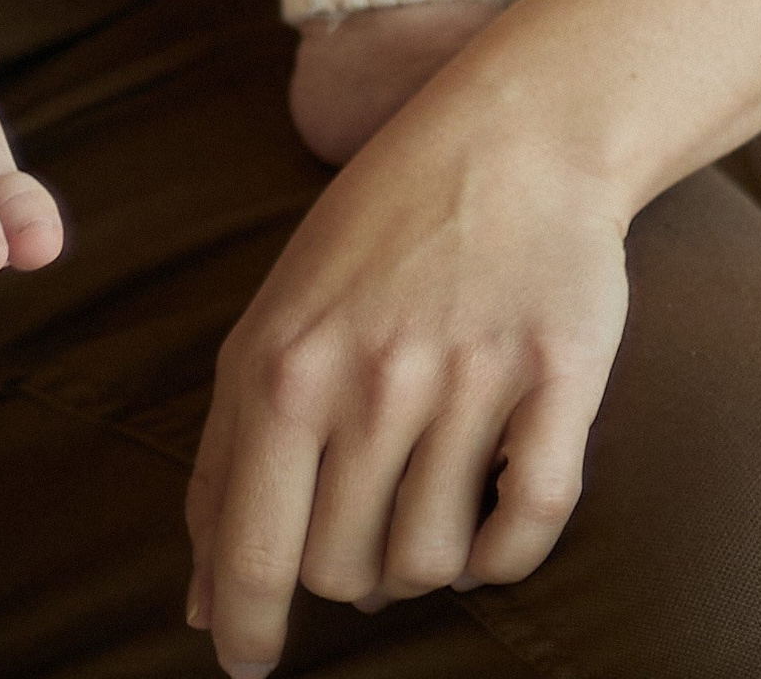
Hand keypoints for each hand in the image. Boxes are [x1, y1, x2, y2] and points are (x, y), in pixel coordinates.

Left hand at [185, 60, 631, 676]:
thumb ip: (226, 457)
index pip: (254, 550)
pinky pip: (527, 530)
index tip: (250, 663)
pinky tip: (490, 521)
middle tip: (364, 520)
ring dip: (424, 559)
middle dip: (347, 575)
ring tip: (425, 497)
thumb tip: (201, 604)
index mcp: (287, 364)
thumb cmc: (377, 231)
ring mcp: (471, 379)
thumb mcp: (273, 319)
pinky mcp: (559, 380)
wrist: (512, 134)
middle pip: (344, 571)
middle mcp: (375, 377)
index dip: (247, 629)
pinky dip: (504, 555)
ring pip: (432, 561)